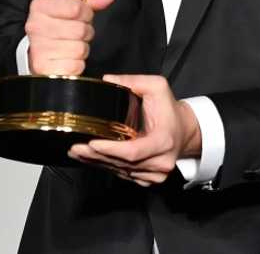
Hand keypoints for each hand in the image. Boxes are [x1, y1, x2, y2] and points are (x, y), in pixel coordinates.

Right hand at [24, 0, 116, 74]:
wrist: (42, 53)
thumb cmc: (60, 28)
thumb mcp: (75, 9)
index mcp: (40, 6)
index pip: (76, 8)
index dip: (86, 13)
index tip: (80, 16)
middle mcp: (35, 26)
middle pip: (80, 29)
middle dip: (85, 33)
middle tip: (75, 34)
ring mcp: (38, 48)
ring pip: (79, 49)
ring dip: (81, 49)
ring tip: (71, 46)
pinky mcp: (42, 68)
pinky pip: (75, 66)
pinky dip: (76, 65)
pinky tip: (67, 59)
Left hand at [68, 74, 200, 186]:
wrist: (184, 130)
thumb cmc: (170, 110)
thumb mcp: (157, 87)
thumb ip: (134, 81)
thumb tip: (108, 80)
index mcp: (163, 141)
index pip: (133, 152)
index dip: (110, 150)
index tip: (92, 143)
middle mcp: (161, 161)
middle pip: (122, 164)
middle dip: (96, 156)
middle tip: (76, 148)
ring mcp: (155, 174)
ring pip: (121, 172)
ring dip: (98, 163)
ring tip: (78, 153)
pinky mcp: (148, 179)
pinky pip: (124, 176)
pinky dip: (107, 167)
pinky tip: (93, 160)